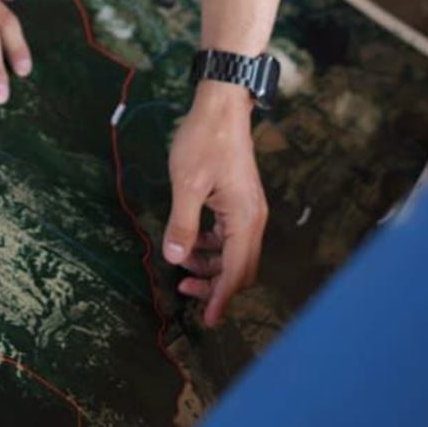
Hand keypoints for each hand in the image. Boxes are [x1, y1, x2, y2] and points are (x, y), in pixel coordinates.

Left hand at [162, 81, 267, 327]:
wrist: (221, 106)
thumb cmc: (204, 140)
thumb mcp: (186, 184)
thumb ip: (182, 224)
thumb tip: (174, 258)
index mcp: (244, 219)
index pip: (235, 272)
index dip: (221, 298)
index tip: (209, 320)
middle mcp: (253, 219)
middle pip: (240, 269)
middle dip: (215, 285)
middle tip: (185, 289)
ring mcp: (249, 210)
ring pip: (235, 254)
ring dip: (212, 265)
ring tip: (182, 264)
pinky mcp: (241, 201)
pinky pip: (230, 236)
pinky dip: (213, 246)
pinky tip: (191, 240)